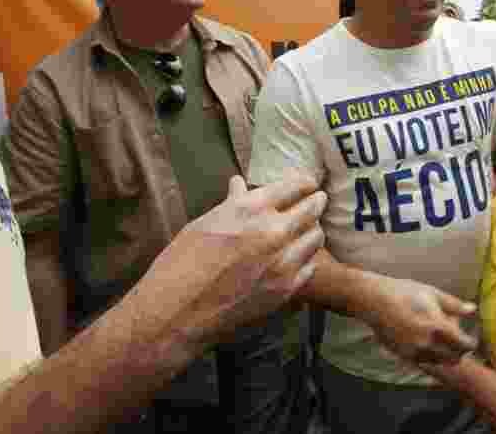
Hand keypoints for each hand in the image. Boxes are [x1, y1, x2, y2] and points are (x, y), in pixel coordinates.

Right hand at [126, 173, 325, 355]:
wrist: (177, 311)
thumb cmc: (182, 263)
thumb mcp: (205, 223)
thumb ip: (232, 203)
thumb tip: (240, 183)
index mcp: (251, 208)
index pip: (295, 186)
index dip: (305, 183)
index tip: (308, 184)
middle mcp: (273, 231)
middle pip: (312, 208)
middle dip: (316, 201)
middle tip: (318, 200)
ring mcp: (283, 261)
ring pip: (316, 237)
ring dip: (312, 230)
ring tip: (308, 229)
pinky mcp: (286, 288)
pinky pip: (310, 266)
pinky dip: (306, 259)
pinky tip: (299, 258)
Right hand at [364, 277, 478, 363]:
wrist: (375, 301)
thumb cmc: (405, 293)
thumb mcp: (433, 294)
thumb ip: (455, 305)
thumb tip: (473, 309)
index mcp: (438, 326)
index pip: (464, 345)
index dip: (471, 343)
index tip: (471, 338)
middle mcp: (427, 343)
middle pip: (454, 358)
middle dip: (460, 351)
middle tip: (460, 342)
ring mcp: (414, 351)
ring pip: (440, 362)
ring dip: (446, 355)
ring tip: (444, 341)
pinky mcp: (404, 355)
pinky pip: (424, 361)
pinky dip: (431, 356)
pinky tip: (428, 343)